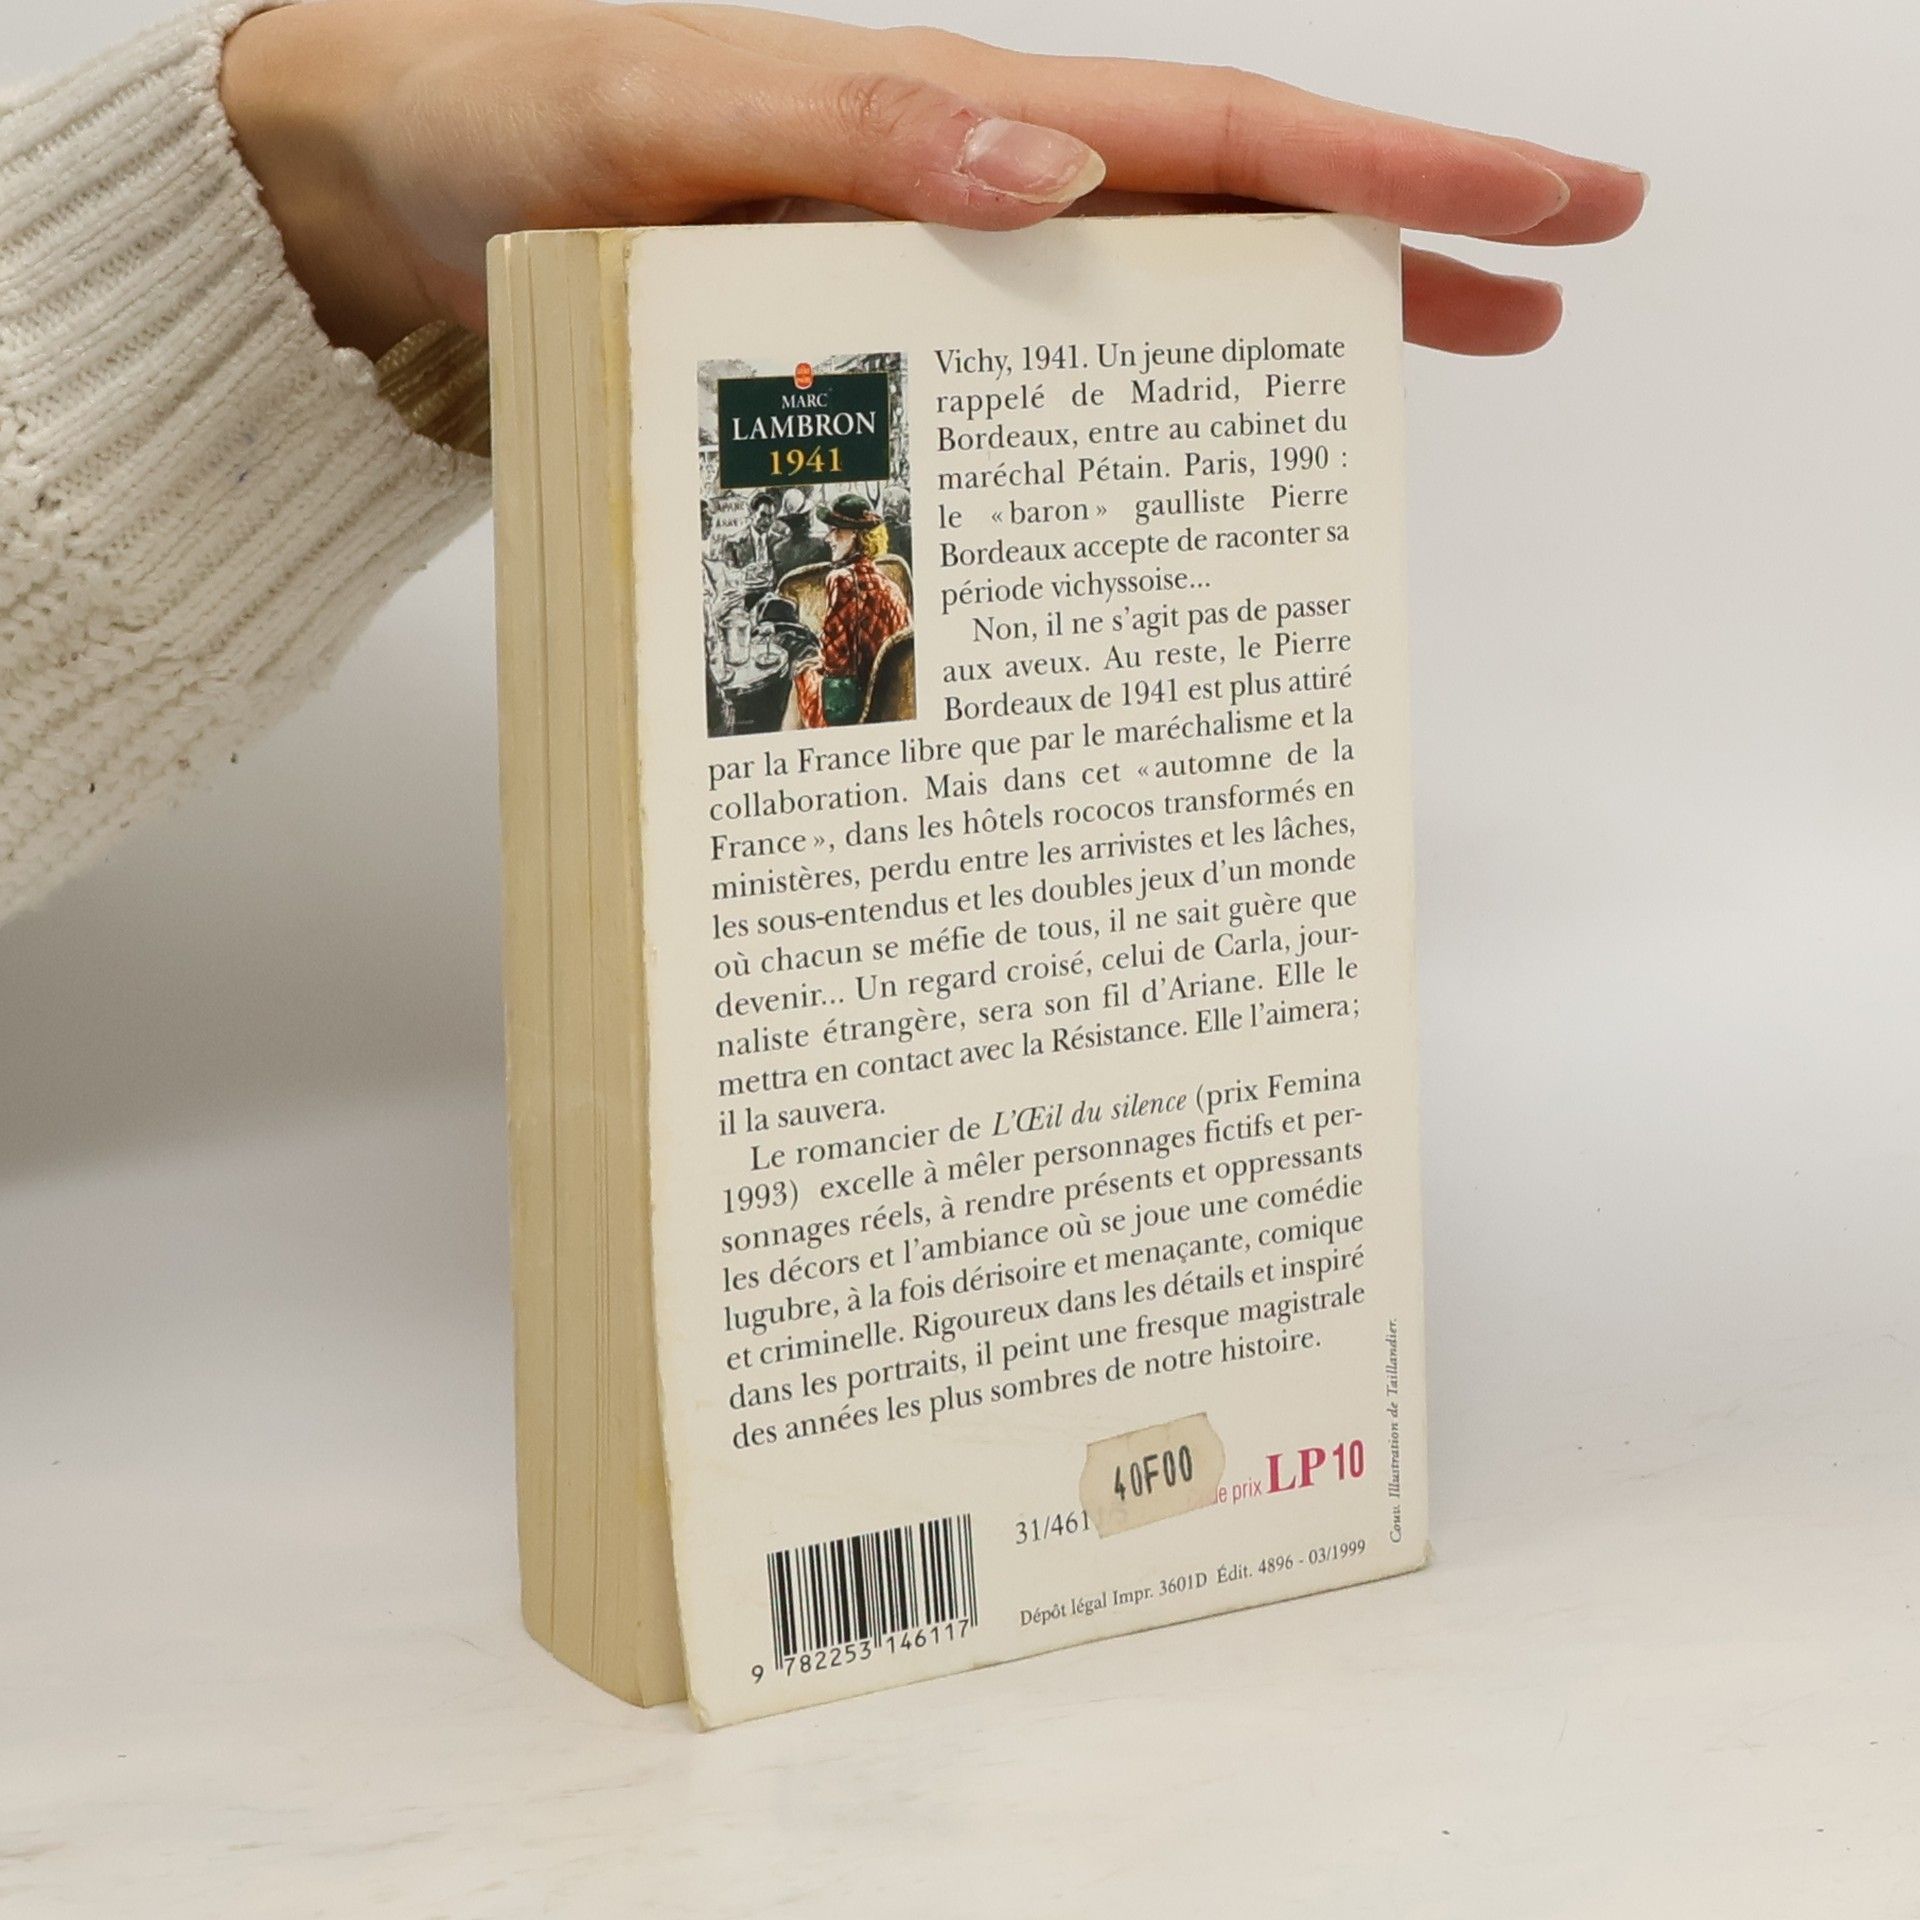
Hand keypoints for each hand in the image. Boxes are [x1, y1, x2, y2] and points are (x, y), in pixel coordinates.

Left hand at [219, 0, 1644, 360]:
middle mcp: (976, 189)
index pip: (1231, 137)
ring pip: (1158, 296)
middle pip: (1237, 210)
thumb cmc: (514, 123)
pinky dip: (1127, 416)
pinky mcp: (882, 343)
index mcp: (962, 116)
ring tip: (1434, 371)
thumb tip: (1057, 171)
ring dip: (1295, 329)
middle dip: (1409, 237)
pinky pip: (1040, 380)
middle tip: (1562, 287)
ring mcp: (938, 270)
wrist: (399, 180)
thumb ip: (850, 129)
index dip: (1405, 166)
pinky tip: (1169, 475)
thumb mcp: (665, 113)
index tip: (1558, 201)